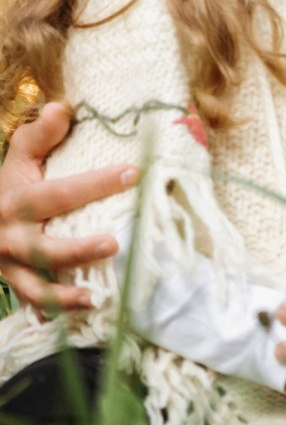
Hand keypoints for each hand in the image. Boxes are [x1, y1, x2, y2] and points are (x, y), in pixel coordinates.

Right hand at [0, 102, 138, 311]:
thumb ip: (40, 134)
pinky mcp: (14, 283)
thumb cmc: (6, 184)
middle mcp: (12, 237)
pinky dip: (54, 313)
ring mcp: (11, 266)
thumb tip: (63, 108)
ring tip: (97, 296)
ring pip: (36, 286)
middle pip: (46, 248)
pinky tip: (82, 316)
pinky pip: (33, 304)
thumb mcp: (17, 156)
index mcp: (17, 201)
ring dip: (65, 295)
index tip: (133, 174)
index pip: (60, 193)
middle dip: (80, 249)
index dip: (96, 184)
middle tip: (115, 242)